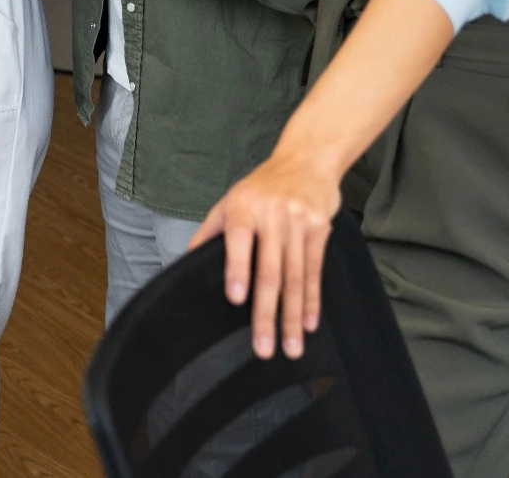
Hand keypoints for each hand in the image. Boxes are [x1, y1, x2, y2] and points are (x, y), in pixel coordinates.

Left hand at [187, 145, 342, 360]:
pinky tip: (309, 325)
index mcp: (243, 207)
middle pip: (270, 271)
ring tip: (290, 348)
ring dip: (293, 317)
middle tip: (264, 348)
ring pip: (295, 278)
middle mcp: (272, 215)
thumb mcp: (230, 201)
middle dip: (267, 313)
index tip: (236, 298)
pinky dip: (312, 301)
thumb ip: (210, 231)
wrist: (307, 160)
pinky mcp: (320, 230)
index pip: (239, 241)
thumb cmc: (261, 187)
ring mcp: (298, 222)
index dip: (237, 269)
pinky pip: (314, 271)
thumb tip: (187, 261)